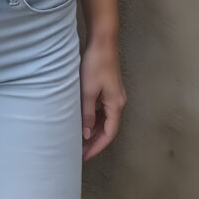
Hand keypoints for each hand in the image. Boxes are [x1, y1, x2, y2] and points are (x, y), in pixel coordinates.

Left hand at [80, 38, 126, 160]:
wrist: (103, 41)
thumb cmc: (95, 64)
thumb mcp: (88, 91)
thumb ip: (86, 114)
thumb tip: (85, 135)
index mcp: (116, 105)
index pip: (109, 134)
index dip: (96, 147)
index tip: (84, 157)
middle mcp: (119, 102)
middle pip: (108, 128)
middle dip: (94, 141)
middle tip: (79, 151)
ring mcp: (115, 95)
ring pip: (105, 119)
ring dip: (93, 130)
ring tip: (79, 139)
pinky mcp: (110, 88)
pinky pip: (103, 109)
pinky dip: (94, 118)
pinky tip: (84, 119)